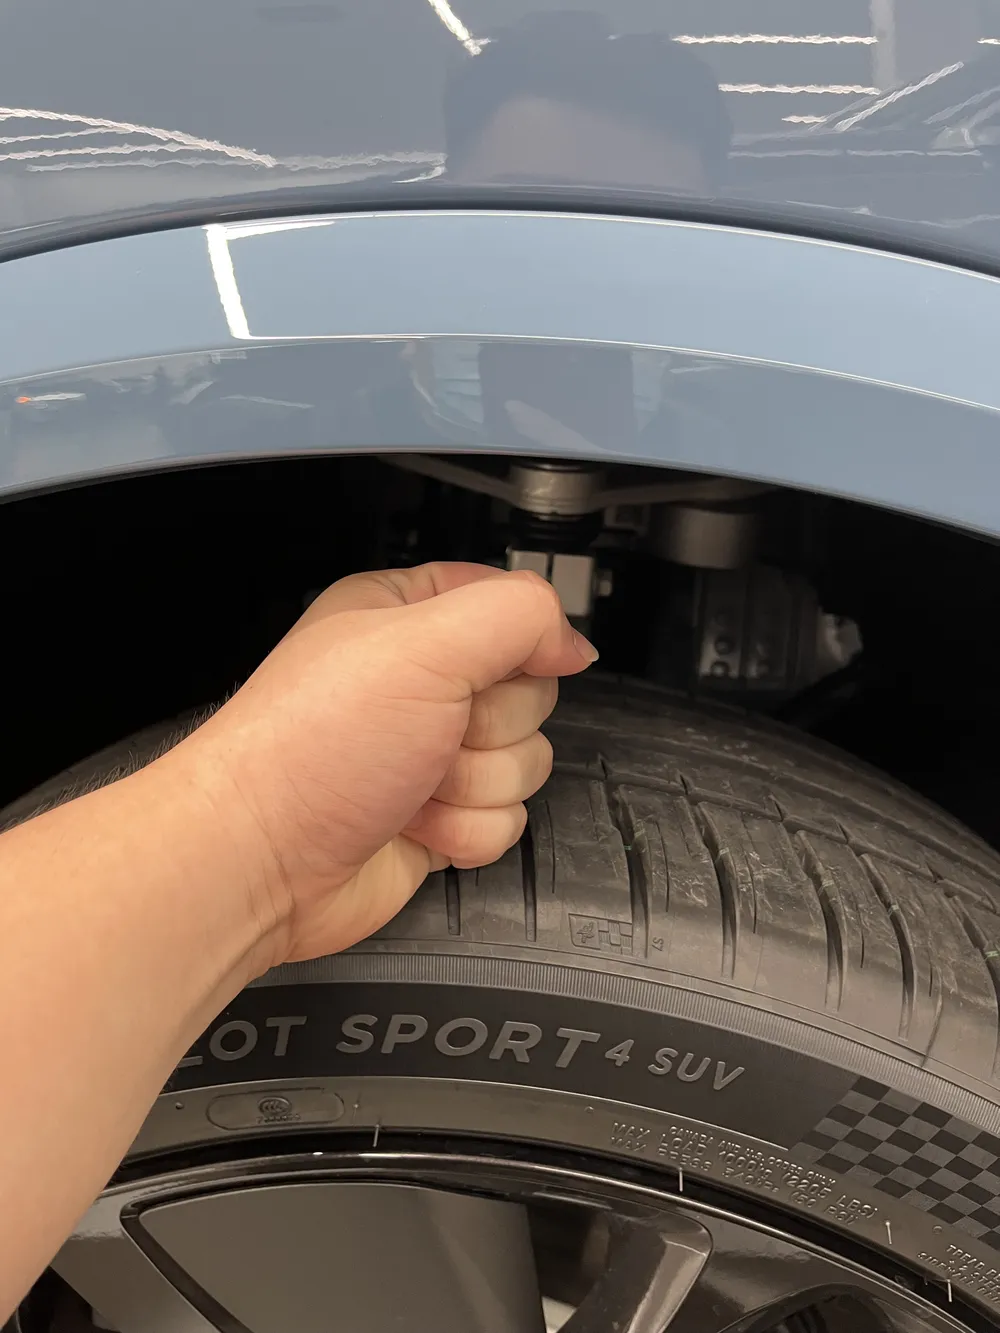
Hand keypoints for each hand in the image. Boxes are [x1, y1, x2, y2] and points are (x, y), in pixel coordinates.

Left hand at [158, 563, 596, 970]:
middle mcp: (420, 681)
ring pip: (526, 762)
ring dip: (476, 784)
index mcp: (405, 615)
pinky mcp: (438, 818)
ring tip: (411, 782)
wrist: (260, 860)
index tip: (493, 669)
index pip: (511, 607)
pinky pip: (506, 820)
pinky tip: (414, 825)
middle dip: (490, 726)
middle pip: (531, 693)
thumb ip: (518, 616)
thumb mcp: (424, 644)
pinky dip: (466, 831)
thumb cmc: (309, 745)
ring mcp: (430, 753)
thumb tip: (571, 641)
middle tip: (432, 731)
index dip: (519, 642)